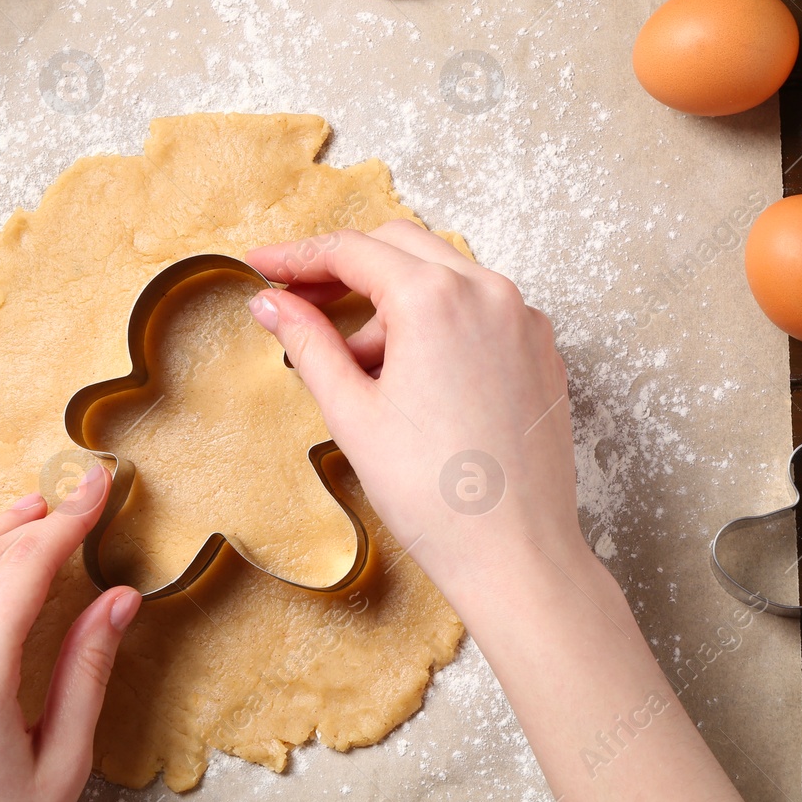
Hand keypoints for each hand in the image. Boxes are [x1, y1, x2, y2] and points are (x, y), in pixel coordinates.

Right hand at [245, 220, 584, 595]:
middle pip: (398, 246)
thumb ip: (307, 342)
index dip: (297, 256)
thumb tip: (271, 301)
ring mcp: (522, 317)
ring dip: (390, 301)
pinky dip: (435, 321)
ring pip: (440, 275)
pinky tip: (408, 373)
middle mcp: (488, 291)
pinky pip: (477, 308)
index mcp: (436, 298)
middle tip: (297, 302)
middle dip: (343, 268)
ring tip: (357, 365)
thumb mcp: (352, 413)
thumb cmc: (435, 494)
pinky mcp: (540, 348)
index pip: (351, 250)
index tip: (261, 264)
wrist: (515, 554)